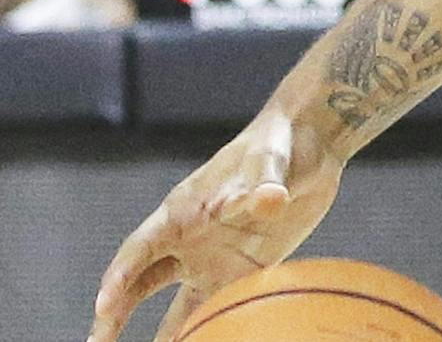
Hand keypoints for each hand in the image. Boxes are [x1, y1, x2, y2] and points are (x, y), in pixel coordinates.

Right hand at [88, 110, 344, 341]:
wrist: (310, 145)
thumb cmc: (278, 145)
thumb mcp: (269, 160)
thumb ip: (265, 182)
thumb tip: (270, 200)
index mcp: (182, 210)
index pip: (141, 248)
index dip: (121, 275)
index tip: (104, 304)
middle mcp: (190, 240)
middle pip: (142, 283)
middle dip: (116, 313)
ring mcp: (214, 257)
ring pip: (179, 304)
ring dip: (164, 333)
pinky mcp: (244, 269)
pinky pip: (219, 306)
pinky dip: (207, 328)